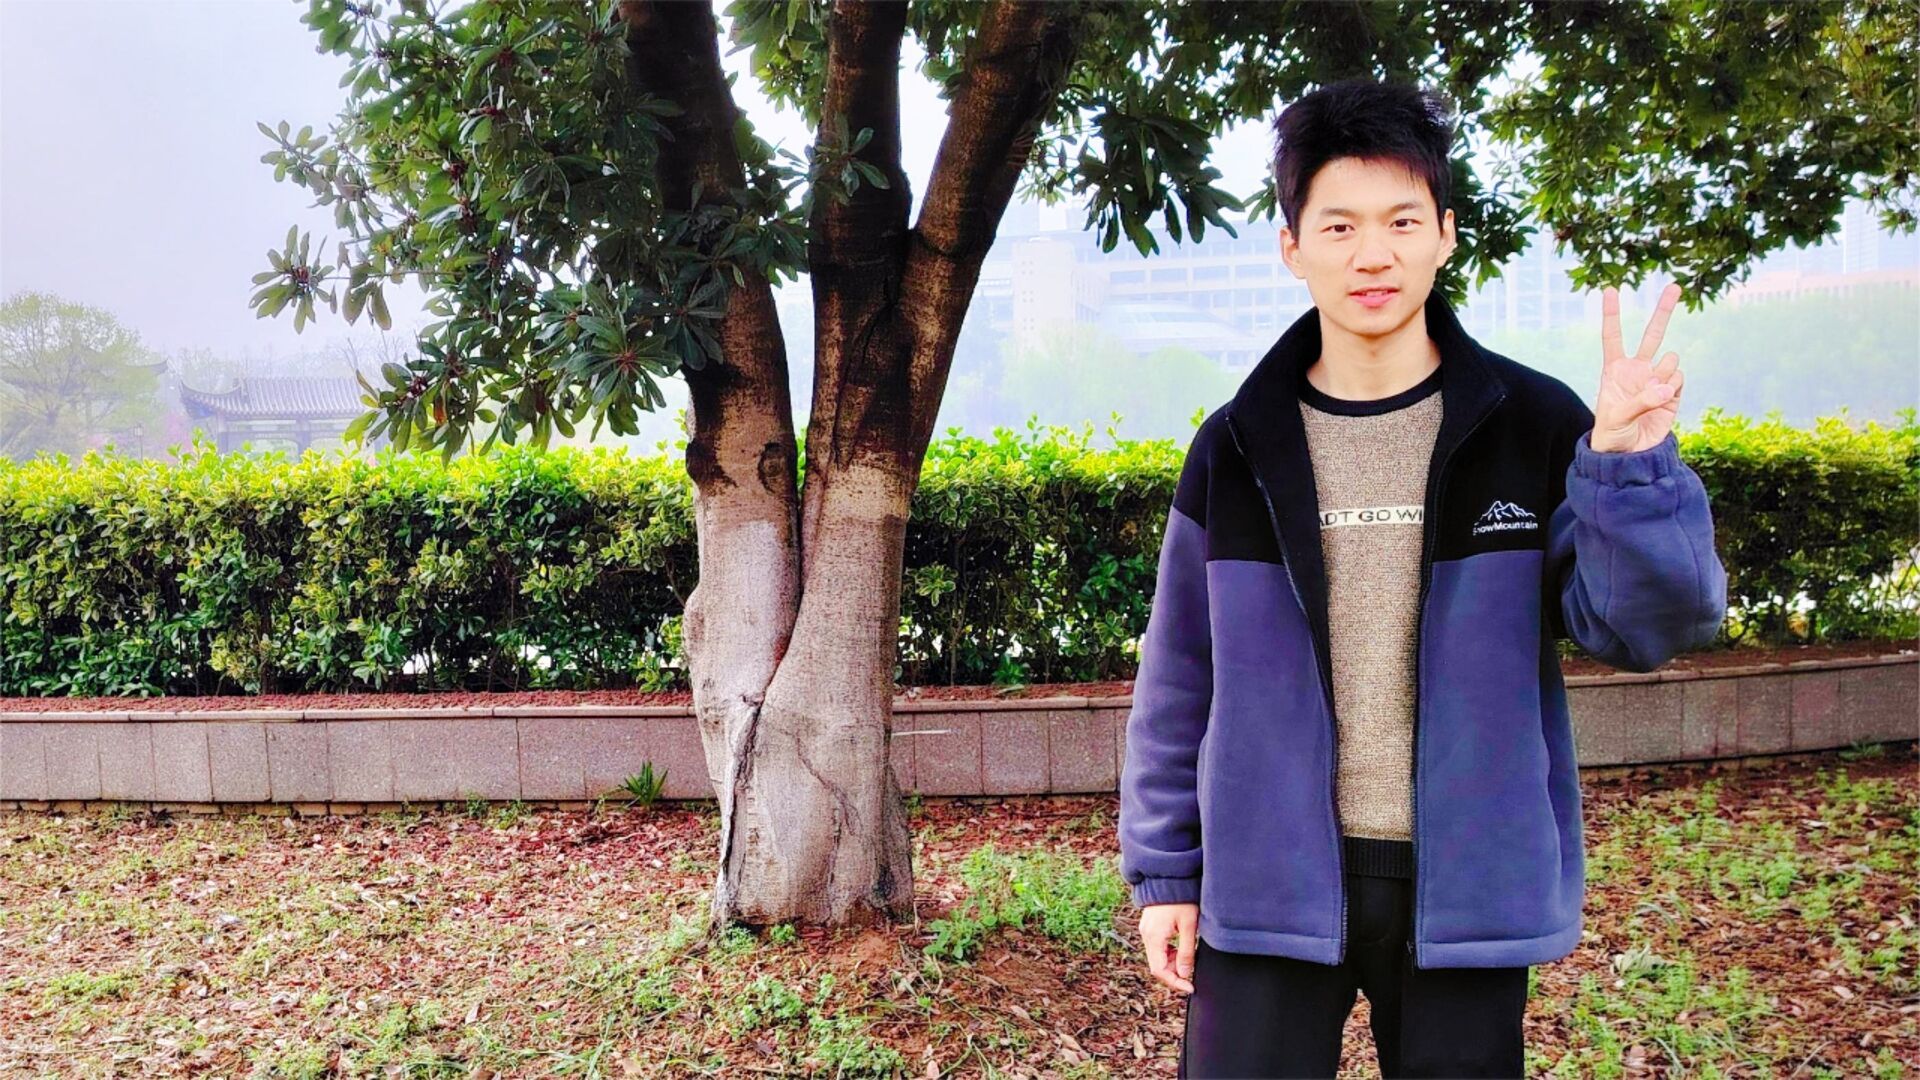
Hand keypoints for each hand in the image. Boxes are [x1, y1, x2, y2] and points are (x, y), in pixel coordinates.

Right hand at [1139, 902, 1197, 993]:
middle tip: (1192, 971)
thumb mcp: (1189, 926)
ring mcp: (1146, 930)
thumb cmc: (1181, 899)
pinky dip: (1169, 953)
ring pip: (1157, 957)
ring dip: (1172, 963)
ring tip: (1188, 957)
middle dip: (1174, 973)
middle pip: (1157, 965)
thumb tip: (1185, 974)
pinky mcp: (1150, 927)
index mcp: (1154, 937)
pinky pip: (1157, 947)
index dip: (1174, 982)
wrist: (1170, 877)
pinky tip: (1180, 947)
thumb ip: (1186, 952)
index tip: (1190, 987)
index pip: (1159, 970)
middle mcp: (1146, 935)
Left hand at [1590, 282, 1685, 452]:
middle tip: (1675, 286)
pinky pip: (1679, 378)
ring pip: (1670, 360)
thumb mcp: (1617, 418)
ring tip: (1652, 393)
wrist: (1631, 454)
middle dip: (1664, 310)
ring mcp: (1657, 378)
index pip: (1613, 336)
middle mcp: (1638, 369)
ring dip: (1663, 374)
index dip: (1611, 314)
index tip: (1610, 289)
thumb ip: (1641, 401)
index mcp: (1615, 370)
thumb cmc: (1612, 434)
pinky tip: (1664, 400)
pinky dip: (1673, 388)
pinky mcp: (1673, 391)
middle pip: (1652, 334)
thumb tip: (1667, 387)